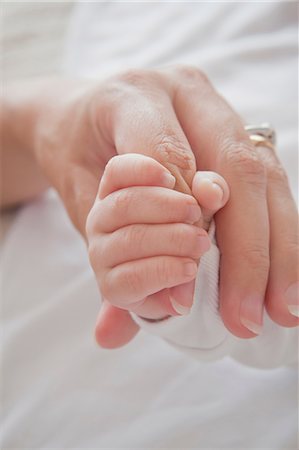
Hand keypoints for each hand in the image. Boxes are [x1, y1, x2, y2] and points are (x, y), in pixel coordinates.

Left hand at [7, 66, 296, 345]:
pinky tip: (284, 277)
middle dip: (247, 249)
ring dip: (277, 248)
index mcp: (134, 95)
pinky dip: (279, 232)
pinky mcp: (236, 130)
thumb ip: (99, 253)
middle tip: (246, 315)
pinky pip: (270, 181)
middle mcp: (185, 92)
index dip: (187, 216)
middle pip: (236, 165)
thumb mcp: (74, 196)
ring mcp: (216, 108)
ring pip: (265, 175)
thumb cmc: (76, 152)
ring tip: (281, 309)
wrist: (81, 118)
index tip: (192, 278)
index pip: (170, 154)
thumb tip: (113, 332)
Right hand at [86, 153, 227, 335]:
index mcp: (116, 192)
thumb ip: (209, 190)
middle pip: (124, 203)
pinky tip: (189, 269)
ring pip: (130, 239)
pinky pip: (132, 277)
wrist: (175, 284)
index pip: (117, 171)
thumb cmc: (184, 234)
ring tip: (201, 243)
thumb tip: (212, 191)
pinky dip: (165, 271)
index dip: (142, 170)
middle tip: (196, 213)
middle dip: (166, 206)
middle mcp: (101, 220)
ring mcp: (101, 254)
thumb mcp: (200, 205)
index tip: (172, 177)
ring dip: (172, 239)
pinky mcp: (111, 287)